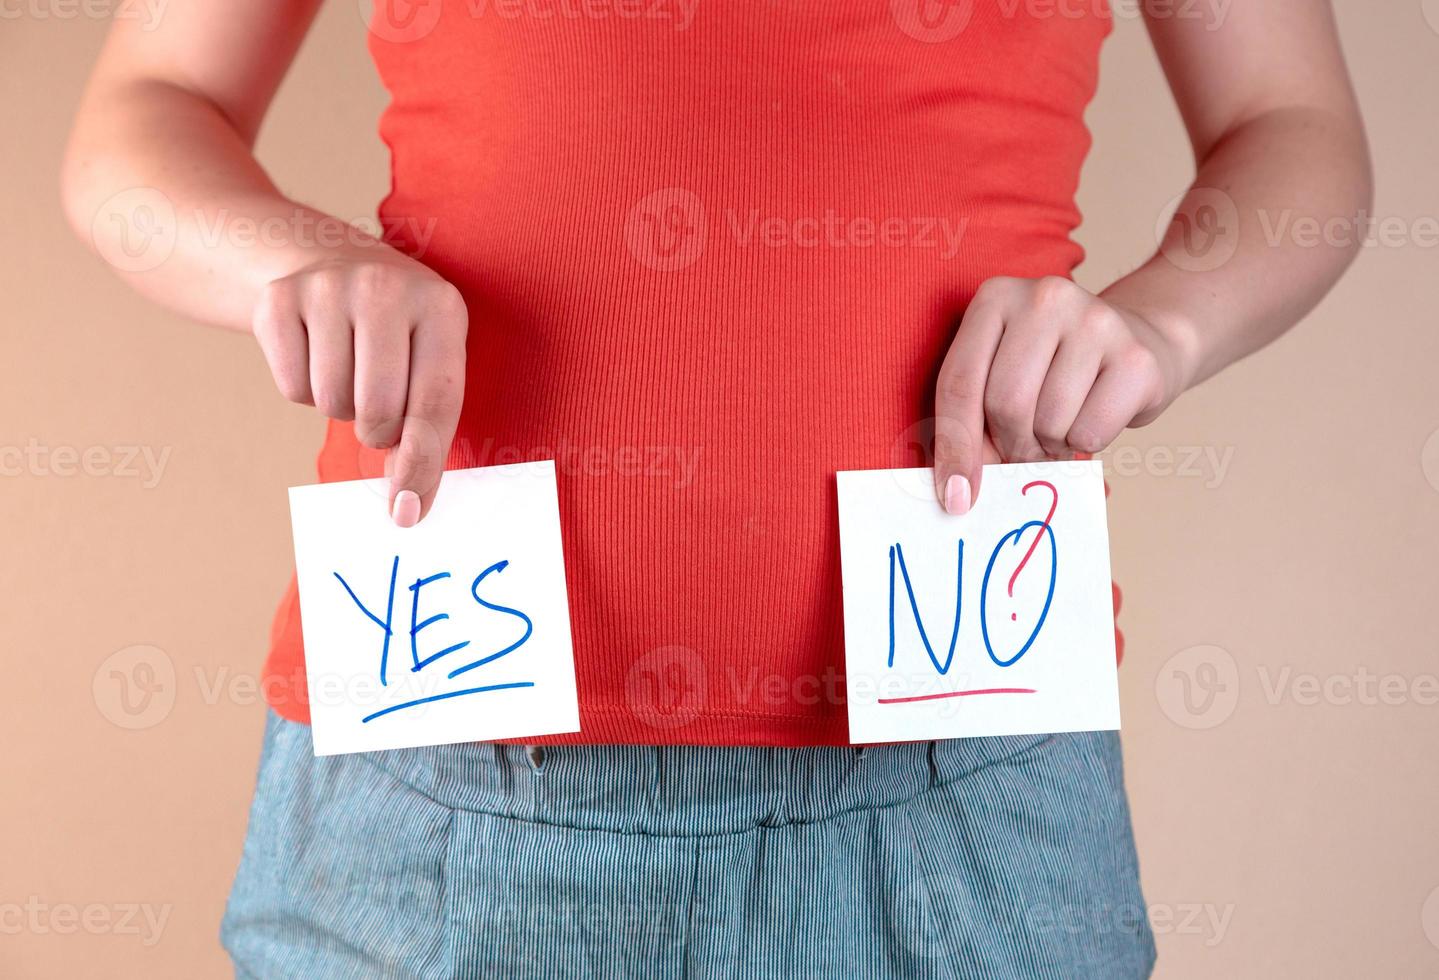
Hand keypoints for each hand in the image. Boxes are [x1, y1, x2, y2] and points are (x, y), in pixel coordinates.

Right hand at [251, 247, 467, 525]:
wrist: (326, 261)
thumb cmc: (395, 333)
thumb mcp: (429, 357)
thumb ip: (428, 425)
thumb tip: (406, 507)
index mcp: (442, 307)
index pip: (436, 404)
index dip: (421, 465)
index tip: (407, 512)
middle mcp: (387, 289)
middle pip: (379, 411)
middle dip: (377, 431)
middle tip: (379, 408)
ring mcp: (329, 289)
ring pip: (332, 403)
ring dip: (340, 407)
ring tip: (349, 368)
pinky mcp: (279, 300)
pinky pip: (293, 389)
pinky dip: (304, 391)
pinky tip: (317, 355)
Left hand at [933, 276, 1189, 513]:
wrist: (1141, 342)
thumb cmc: (1054, 369)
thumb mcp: (1002, 374)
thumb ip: (971, 419)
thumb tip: (957, 490)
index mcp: (995, 297)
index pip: (959, 383)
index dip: (954, 448)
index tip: (956, 498)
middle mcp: (1045, 298)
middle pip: (1005, 404)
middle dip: (1010, 445)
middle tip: (1024, 449)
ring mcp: (1095, 321)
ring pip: (1048, 421)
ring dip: (1049, 445)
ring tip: (1059, 427)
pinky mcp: (1136, 357)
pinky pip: (1089, 432)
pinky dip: (1085, 445)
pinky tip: (1092, 418)